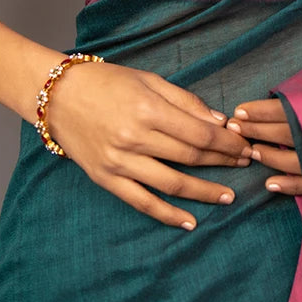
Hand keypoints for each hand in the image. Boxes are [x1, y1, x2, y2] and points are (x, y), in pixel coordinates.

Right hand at [43, 61, 253, 229]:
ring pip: (172, 184)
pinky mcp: (106, 179)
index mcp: (147, 109)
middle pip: (190, 157)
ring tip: (227, 196)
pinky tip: (189, 222)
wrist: (57, 96)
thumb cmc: (105, 82)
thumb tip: (218, 122)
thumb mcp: (147, 80)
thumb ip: (184, 101)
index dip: (227, 143)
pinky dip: (167, 215)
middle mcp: (134, 138)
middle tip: (244, 165)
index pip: (200, 134)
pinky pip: (142, 203)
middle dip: (222, 163)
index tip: (245, 146)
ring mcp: (119, 162)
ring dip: (204, 192)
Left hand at [226, 98, 301, 195]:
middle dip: (256, 131)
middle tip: (234, 128)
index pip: (286, 110)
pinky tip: (269, 184)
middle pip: (286, 133)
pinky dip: (289, 185)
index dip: (261, 111)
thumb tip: (273, 93)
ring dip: (270, 156)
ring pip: (294, 161)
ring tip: (251, 151)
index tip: (239, 111)